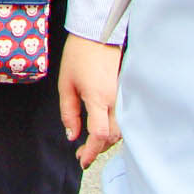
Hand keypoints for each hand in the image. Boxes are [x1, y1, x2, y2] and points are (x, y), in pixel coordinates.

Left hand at [58, 37, 123, 168]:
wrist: (98, 34)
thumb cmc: (79, 56)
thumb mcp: (66, 84)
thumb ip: (69, 112)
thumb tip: (72, 135)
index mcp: (98, 98)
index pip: (100, 134)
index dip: (91, 151)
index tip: (81, 160)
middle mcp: (116, 100)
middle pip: (113, 136)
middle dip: (98, 149)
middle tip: (82, 154)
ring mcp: (124, 96)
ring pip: (121, 129)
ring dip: (106, 141)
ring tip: (89, 144)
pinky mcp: (127, 93)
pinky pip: (124, 118)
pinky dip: (114, 129)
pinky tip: (102, 130)